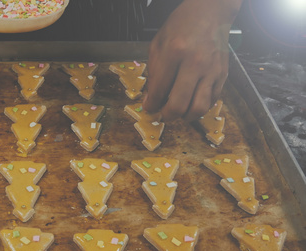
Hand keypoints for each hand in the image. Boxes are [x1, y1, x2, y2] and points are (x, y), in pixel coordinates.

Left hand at [143, 0, 242, 121]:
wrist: (210, 13)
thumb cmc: (180, 26)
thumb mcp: (158, 44)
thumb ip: (153, 72)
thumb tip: (150, 98)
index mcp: (174, 53)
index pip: (159, 90)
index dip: (151, 104)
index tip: (149, 108)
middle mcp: (194, 63)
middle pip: (179, 104)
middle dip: (167, 116)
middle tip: (162, 115)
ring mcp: (211, 70)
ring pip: (198, 107)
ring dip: (185, 116)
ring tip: (178, 112)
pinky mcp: (223, 74)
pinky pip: (212, 100)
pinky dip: (200, 107)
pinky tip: (192, 102)